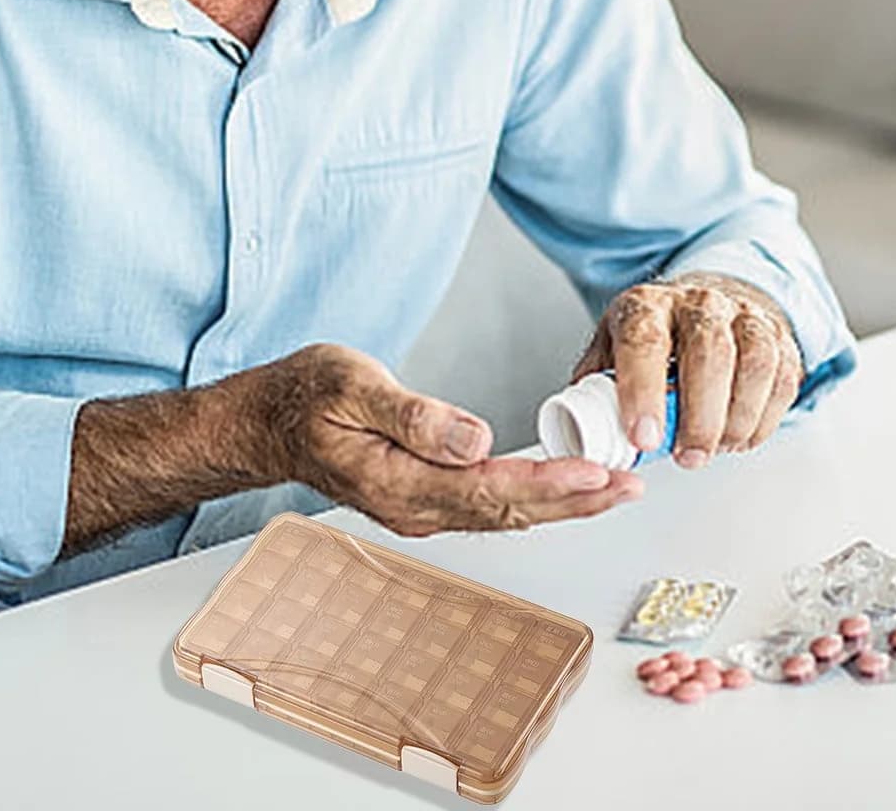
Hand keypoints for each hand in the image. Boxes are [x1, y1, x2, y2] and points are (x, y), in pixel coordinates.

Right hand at [239, 343, 642, 535]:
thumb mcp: (352, 383)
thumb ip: (413, 414)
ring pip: (500, 512)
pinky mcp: (420, 497)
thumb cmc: (303, 395)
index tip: (598, 475)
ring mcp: (417, 508)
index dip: (549, 485)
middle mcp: (413, 507)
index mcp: (397, 482)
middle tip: (630, 488)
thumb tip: (477, 439)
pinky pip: (485, 503)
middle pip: (507, 511)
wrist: (265, 422)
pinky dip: (529, 495)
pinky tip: (558, 486)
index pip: (489, 490)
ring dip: (559, 503)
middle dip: (574, 502)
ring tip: (612, 489)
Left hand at [573, 274, 802, 467]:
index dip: (643, 391)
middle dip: (700, 415)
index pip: (644, 340)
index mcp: (647, 305)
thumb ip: (597, 386)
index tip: (643, 436)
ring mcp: (743, 317)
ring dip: (736, 419)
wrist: (702, 304)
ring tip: (714, 449)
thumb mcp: (613, 347)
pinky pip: (783, 378)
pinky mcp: (778, 338)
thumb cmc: (652, 335)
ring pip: (754, 364)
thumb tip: (582, 431)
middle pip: (709, 352)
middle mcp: (698, 303)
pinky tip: (741, 436)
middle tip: (688, 456)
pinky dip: (764, 418)